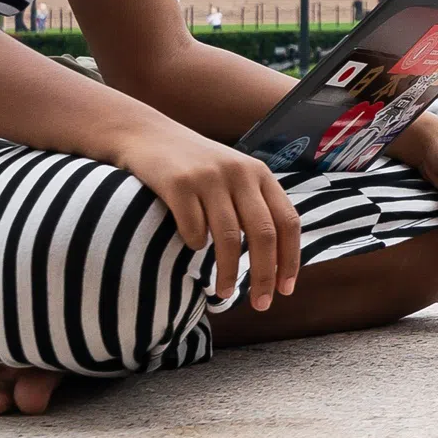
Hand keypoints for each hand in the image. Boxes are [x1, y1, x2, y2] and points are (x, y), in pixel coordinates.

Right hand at [111, 117, 302, 309]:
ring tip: (224, 293)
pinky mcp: (177, 183)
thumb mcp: (232, 176)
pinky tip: (193, 249)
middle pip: (263, 234)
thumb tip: (276, 258)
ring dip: (229, 273)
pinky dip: (195, 246)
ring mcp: (208, 177)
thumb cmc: (193, 166)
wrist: (146, 134)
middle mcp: (240, 172)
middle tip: (261, 304)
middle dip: (265, 275)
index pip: (288, 221)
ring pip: (228, 237)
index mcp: (259, 174)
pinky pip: (193, 229)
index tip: (286, 289)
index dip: (291, 258)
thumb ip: (253, 205)